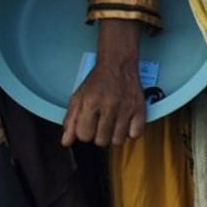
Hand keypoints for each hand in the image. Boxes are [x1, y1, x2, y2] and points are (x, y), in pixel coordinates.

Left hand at [62, 19, 144, 146]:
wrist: (118, 65)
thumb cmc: (97, 82)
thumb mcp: (78, 98)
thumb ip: (70, 120)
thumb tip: (66, 142)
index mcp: (91, 102)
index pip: (84, 135)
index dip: (84, 133)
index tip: (88, 127)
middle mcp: (109, 105)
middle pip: (102, 141)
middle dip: (99, 136)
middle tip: (100, 126)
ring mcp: (126, 108)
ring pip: (118, 141)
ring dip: (114, 136)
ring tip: (113, 125)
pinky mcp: (140, 109)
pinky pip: (136, 134)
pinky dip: (130, 133)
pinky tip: (125, 124)